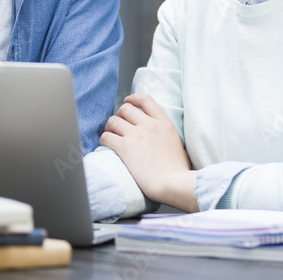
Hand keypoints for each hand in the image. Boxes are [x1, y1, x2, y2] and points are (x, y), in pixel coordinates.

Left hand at [99, 93, 198, 211]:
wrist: (173, 183)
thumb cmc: (178, 170)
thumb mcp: (178, 144)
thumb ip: (166, 135)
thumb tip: (160, 137)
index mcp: (163, 123)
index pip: (146, 100)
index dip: (134, 98)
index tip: (127, 101)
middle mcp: (149, 125)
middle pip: (126, 109)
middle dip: (119, 115)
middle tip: (118, 125)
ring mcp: (136, 135)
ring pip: (113, 121)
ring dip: (109, 127)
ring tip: (110, 135)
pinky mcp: (125, 147)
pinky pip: (107, 136)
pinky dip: (104, 140)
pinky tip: (106, 146)